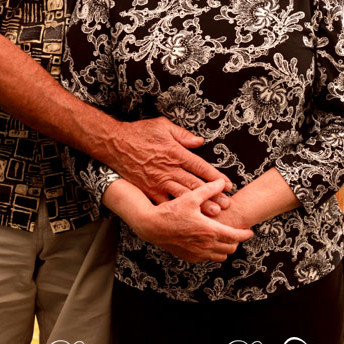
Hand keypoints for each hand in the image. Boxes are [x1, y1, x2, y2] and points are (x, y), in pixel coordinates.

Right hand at [109, 116, 231, 205]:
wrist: (115, 144)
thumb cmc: (139, 133)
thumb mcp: (162, 126)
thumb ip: (183, 134)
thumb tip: (199, 141)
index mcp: (176, 153)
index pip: (201, 167)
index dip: (216, 177)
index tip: (228, 184)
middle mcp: (169, 169)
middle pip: (196, 184)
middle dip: (213, 195)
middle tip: (227, 204)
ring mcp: (159, 181)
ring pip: (184, 196)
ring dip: (200, 205)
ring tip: (214, 213)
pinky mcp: (148, 190)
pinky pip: (166, 202)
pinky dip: (178, 209)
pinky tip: (188, 217)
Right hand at [133, 180, 252, 261]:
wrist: (151, 226)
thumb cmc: (170, 210)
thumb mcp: (190, 197)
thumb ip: (209, 189)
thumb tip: (222, 182)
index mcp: (209, 230)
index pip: (235, 236)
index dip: (245, 234)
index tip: (250, 231)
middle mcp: (206, 245)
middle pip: (231, 248)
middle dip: (235, 240)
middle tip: (234, 231)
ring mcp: (198, 253)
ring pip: (221, 256)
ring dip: (224, 248)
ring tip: (222, 236)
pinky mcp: (189, 257)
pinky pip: (208, 258)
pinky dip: (212, 252)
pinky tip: (207, 241)